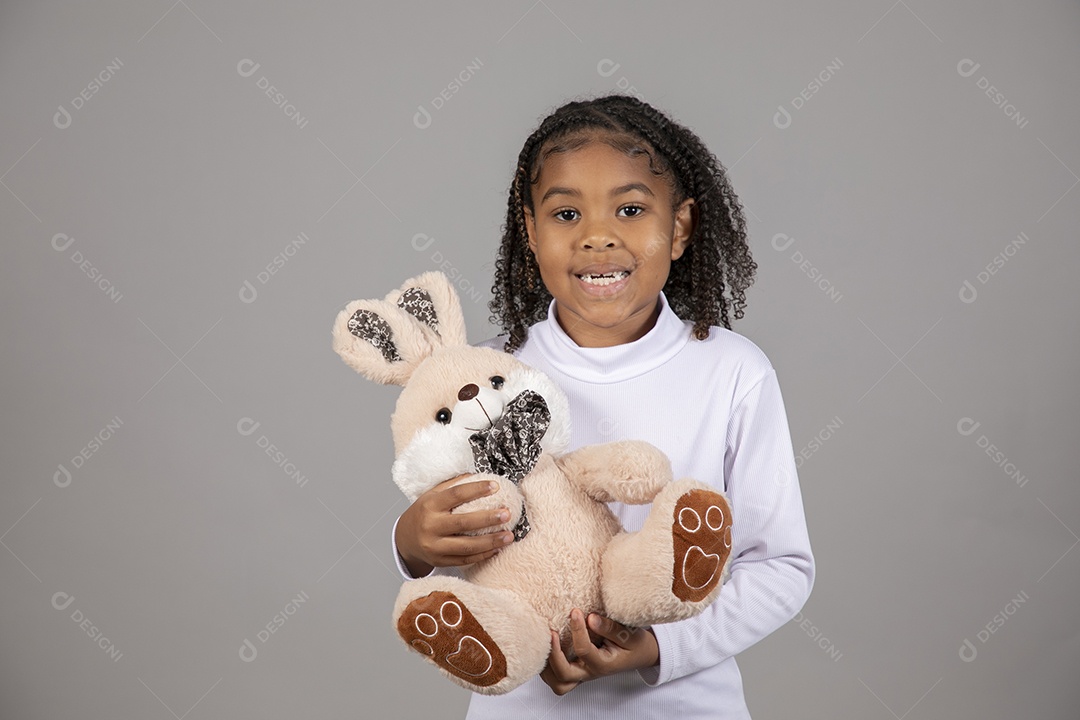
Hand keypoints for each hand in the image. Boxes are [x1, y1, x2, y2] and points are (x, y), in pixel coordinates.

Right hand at [395, 475, 515, 576]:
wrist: (405, 539)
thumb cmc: (424, 513)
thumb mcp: (432, 495)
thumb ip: (453, 485)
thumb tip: (478, 475)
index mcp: (430, 505)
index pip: (455, 495)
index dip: (477, 489)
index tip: (496, 486)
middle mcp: (431, 526)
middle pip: (463, 523)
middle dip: (488, 518)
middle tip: (507, 513)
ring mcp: (434, 546)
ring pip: (466, 546)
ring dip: (491, 541)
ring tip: (509, 535)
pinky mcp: (440, 561)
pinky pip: (465, 560)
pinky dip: (483, 555)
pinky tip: (497, 548)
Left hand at [540, 608, 658, 695]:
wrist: (640, 654)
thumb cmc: (635, 644)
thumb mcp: (630, 634)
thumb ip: (610, 628)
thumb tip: (590, 618)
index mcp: (603, 664)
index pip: (584, 651)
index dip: (577, 630)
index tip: (575, 611)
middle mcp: (590, 672)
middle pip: (564, 675)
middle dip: (554, 654)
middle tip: (551, 632)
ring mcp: (582, 674)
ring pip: (557, 682)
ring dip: (547, 665)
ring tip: (546, 642)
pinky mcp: (577, 671)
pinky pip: (557, 678)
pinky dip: (548, 667)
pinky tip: (548, 648)